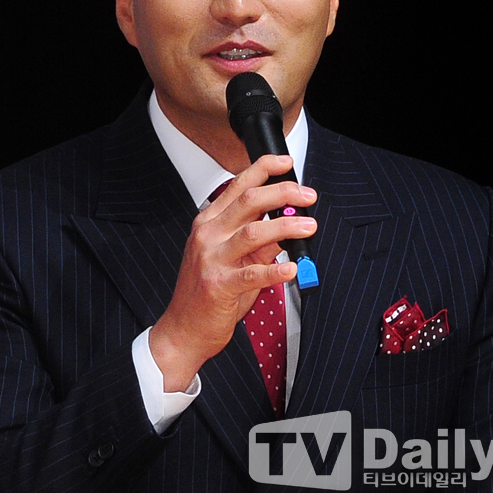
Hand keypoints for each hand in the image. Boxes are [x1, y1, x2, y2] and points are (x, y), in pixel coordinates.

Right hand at [149, 154, 316, 391]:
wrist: (183, 329)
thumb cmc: (207, 292)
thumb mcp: (232, 258)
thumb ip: (258, 241)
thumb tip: (287, 225)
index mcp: (209, 222)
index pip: (239, 185)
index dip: (264, 169)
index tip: (287, 163)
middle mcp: (208, 234)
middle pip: (249, 201)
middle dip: (283, 193)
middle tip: (307, 196)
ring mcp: (211, 259)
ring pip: (254, 232)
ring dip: (286, 226)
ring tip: (309, 226)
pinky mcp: (218, 285)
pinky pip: (252, 274)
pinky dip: (275, 269)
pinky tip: (292, 268)